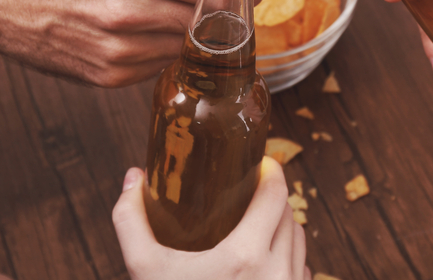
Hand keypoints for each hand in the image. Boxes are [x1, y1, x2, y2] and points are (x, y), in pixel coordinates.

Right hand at [0, 0, 202, 86]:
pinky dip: (165, 46)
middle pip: (202, 19)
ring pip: (183, 45)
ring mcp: (115, 48)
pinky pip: (157, 64)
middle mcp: (124, 12)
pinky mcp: (106, 74)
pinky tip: (158, 24)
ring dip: (195, 29)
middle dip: (223, 7)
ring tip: (196, 8)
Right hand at [113, 158, 309, 279]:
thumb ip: (130, 221)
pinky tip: (265, 259)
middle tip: (248, 191)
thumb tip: (131, 177)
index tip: (257, 163)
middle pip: (289, 214)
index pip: (277, 192)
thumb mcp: (143, 270)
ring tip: (255, 221)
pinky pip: (301, 271)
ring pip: (298, 242)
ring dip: (281, 226)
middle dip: (271, 198)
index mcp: (246, 257)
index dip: (271, 170)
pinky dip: (287, 258)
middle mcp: (277, 275)